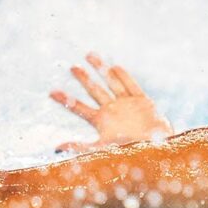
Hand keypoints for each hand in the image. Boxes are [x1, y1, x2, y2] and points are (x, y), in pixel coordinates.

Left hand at [50, 52, 172, 152]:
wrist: (155, 150)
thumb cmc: (128, 152)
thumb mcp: (101, 149)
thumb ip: (80, 147)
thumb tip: (57, 148)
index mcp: (101, 122)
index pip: (80, 108)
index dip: (66, 100)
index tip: (52, 92)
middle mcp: (112, 111)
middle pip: (95, 91)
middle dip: (84, 79)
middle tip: (72, 67)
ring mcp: (127, 105)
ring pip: (111, 83)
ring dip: (101, 69)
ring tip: (89, 55)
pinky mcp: (142, 102)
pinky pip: (131, 86)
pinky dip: (124, 76)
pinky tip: (115, 66)